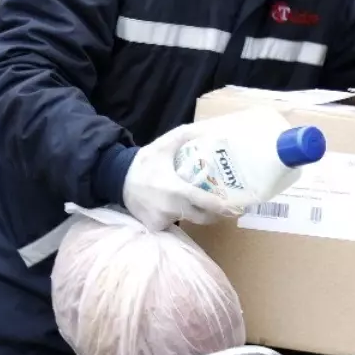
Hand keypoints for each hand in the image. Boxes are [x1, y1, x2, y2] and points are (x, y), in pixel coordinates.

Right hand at [122, 121, 241, 231]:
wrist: (117, 180)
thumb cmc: (145, 163)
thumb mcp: (164, 145)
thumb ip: (185, 135)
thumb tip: (207, 127)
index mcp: (177, 190)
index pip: (206, 203)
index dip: (223, 207)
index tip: (236, 206)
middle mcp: (172, 209)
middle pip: (202, 218)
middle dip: (215, 214)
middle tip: (224, 207)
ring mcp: (163, 220)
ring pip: (188, 220)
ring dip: (194, 213)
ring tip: (199, 203)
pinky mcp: (155, 227)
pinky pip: (173, 224)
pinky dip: (177, 217)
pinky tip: (173, 206)